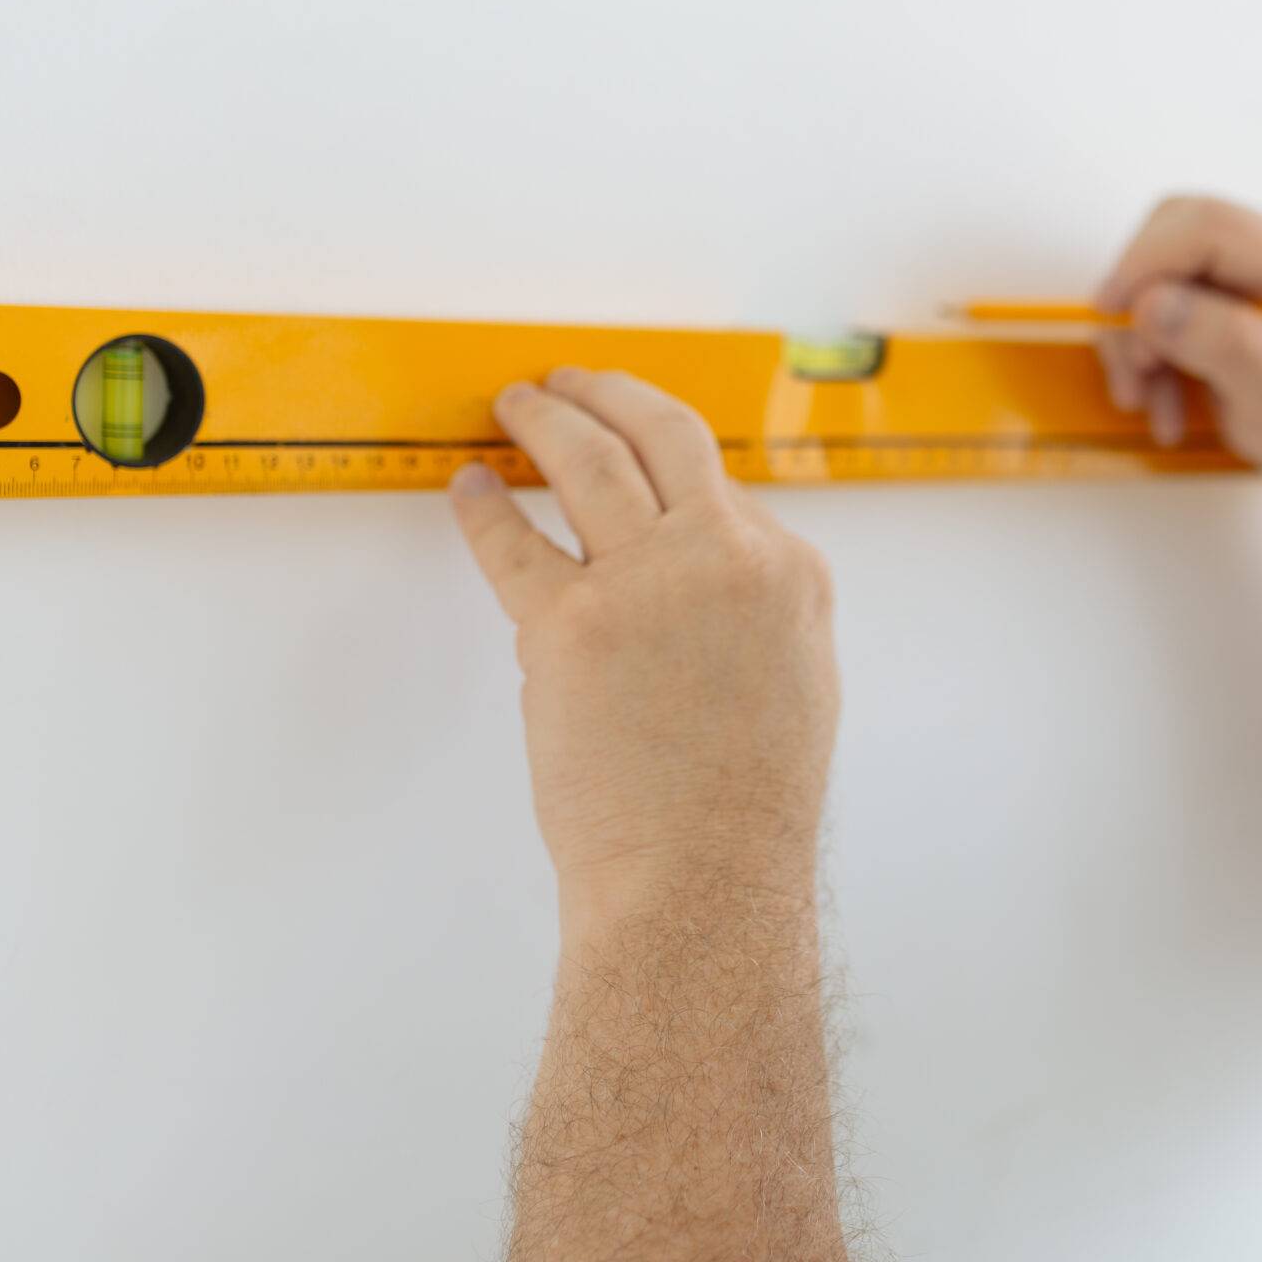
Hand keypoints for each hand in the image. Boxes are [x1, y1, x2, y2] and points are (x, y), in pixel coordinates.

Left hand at [448, 367, 839, 922]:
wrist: (701, 879)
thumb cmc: (743, 811)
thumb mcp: (793, 686)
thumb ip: (753, 614)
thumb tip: (701, 575)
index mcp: (789, 574)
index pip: (720, 484)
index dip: (667, 467)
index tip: (634, 454)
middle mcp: (727, 558)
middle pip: (662, 434)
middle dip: (609, 393)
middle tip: (571, 381)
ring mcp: (647, 583)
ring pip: (587, 458)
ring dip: (545, 417)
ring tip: (517, 403)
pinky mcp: (571, 624)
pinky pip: (513, 542)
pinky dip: (482, 508)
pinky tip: (468, 489)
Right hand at [1093, 193, 1261, 498]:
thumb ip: (1230, 345)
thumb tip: (1151, 304)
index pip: (1214, 227)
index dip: (1150, 260)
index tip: (1111, 314)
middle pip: (1174, 234)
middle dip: (1138, 304)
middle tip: (1136, 377)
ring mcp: (1251, 266)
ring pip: (1156, 271)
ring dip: (1137, 341)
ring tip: (1152, 407)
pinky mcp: (1223, 290)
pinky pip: (1157, 301)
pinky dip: (1145, 353)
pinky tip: (1163, 402)